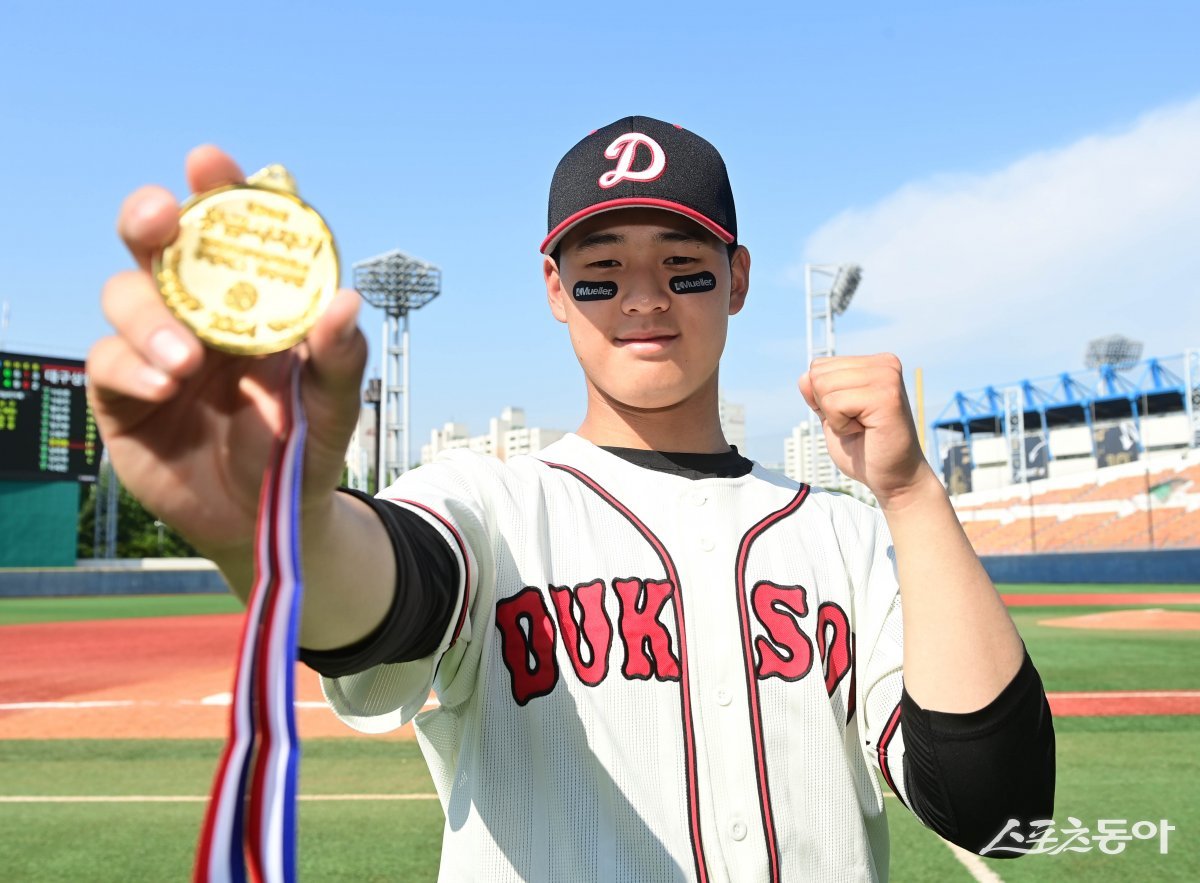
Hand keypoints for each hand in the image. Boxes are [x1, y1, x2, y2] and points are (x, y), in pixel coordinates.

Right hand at [87, 145, 366, 560]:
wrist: (271, 519)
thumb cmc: (303, 447)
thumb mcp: (334, 407)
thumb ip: (340, 360)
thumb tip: (346, 302)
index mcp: (250, 301)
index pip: (229, 231)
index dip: (216, 190)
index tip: (210, 163)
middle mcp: (195, 313)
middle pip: (156, 244)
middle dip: (150, 218)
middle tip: (161, 217)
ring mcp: (153, 351)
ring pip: (124, 296)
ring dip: (149, 315)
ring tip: (186, 360)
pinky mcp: (123, 396)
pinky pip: (108, 363)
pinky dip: (131, 366)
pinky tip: (165, 386)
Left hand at [797, 354, 935, 508]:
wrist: (894, 478)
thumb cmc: (865, 449)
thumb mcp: (833, 415)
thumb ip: (818, 394)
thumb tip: (804, 376)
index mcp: (875, 363)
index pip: (819, 367)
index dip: (823, 398)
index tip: (851, 415)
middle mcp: (885, 364)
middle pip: (818, 374)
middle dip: (827, 406)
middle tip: (857, 424)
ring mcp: (887, 378)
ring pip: (824, 387)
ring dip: (835, 417)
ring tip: (862, 427)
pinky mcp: (886, 397)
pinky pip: (835, 403)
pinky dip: (841, 425)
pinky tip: (864, 431)